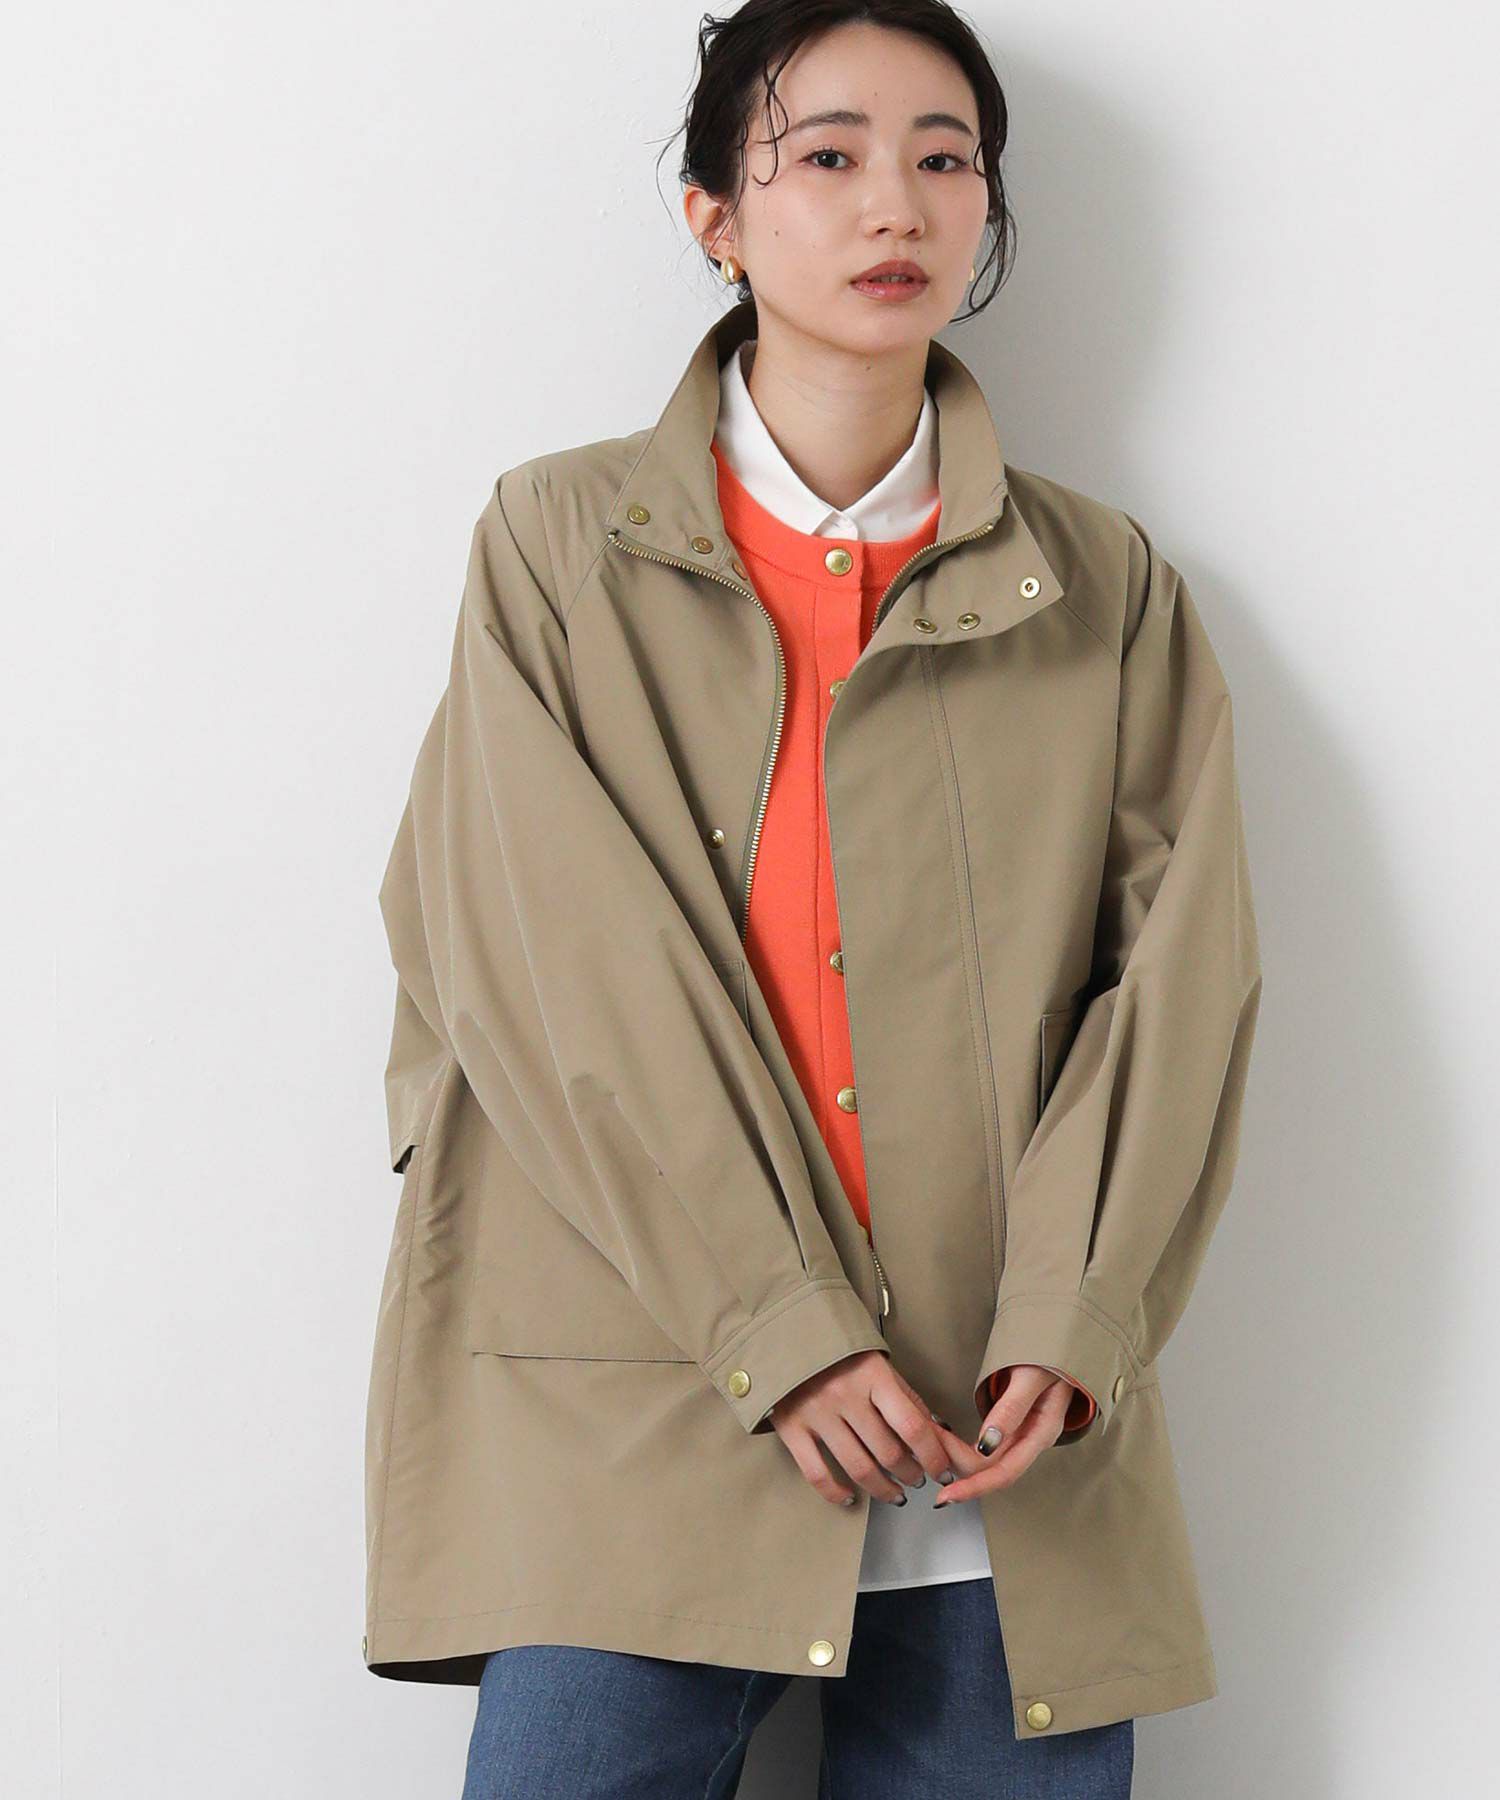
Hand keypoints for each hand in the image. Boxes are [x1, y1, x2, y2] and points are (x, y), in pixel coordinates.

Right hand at [767, 1350, 958, 1505]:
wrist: (786, 1333)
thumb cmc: (840, 1352)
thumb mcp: (879, 1365)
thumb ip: (906, 1399)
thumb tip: (938, 1435)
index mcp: (873, 1375)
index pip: (912, 1427)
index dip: (933, 1456)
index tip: (942, 1470)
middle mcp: (845, 1395)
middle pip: (888, 1452)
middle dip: (911, 1473)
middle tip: (917, 1479)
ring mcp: (817, 1413)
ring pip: (859, 1468)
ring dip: (884, 1489)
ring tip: (895, 1493)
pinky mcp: (791, 1427)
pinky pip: (817, 1473)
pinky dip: (837, 1493)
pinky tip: (851, 1497)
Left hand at [933, 1365, 1073, 1505]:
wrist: (1057, 1339)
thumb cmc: (1049, 1354)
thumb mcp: (1031, 1377)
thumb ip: (1012, 1409)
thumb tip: (988, 1446)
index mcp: (1041, 1432)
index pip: (1005, 1472)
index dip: (974, 1486)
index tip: (946, 1494)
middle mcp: (1031, 1440)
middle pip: (990, 1468)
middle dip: (954, 1463)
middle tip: (923, 1445)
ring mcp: (1021, 1433)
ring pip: (984, 1460)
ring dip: (954, 1456)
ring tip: (926, 1444)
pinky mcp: (1010, 1425)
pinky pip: (984, 1446)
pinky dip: (961, 1446)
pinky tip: (943, 1441)